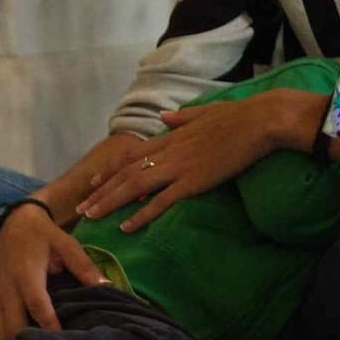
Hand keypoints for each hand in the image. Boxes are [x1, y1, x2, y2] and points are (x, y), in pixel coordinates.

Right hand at [0, 203, 106, 336]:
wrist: (13, 225)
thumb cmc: (43, 235)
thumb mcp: (65, 243)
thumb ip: (83, 265)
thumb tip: (105, 285)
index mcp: (27, 274)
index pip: (37, 304)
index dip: (48, 324)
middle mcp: (9, 289)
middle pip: (13, 323)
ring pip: (0, 329)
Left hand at [78, 90, 321, 232]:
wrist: (258, 121)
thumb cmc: (237, 116)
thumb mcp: (203, 112)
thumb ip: (181, 117)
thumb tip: (165, 116)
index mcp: (170, 137)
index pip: (131, 156)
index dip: (110, 171)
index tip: (93, 182)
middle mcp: (167, 152)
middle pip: (125, 174)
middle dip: (101, 192)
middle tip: (81, 209)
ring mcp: (178, 167)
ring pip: (134, 187)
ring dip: (110, 203)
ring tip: (92, 217)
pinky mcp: (192, 181)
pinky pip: (161, 202)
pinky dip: (141, 214)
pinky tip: (126, 227)